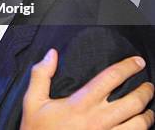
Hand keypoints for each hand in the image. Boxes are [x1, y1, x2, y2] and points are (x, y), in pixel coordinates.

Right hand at [21, 49, 153, 129]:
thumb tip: (52, 54)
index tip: (137, 62)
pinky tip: (139, 127)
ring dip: (148, 114)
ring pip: (140, 124)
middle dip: (146, 91)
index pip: (110, 78)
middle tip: (148, 85)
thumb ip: (41, 75)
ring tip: (148, 109)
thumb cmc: (38, 129)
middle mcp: (98, 119)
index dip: (128, 67)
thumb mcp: (33, 101)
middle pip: (133, 101)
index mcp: (80, 103)